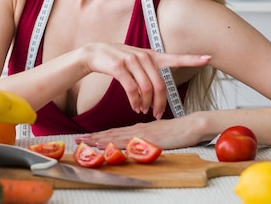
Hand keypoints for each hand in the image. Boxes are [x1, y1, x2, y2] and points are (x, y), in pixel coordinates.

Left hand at [75, 116, 203, 149]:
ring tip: (83, 142)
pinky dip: (112, 143)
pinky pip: (125, 141)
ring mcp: (141, 134)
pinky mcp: (146, 138)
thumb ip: (152, 136)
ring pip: (115, 136)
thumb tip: (142, 142)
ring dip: (98, 139)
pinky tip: (103, 144)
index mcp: (141, 128)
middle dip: (94, 137)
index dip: (101, 134)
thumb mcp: (162, 133)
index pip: (117, 132)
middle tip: (77, 139)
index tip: (87, 137)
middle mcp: (138, 129)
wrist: (194, 125)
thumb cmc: (182, 131)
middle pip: (112, 133)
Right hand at [78, 43, 210, 119]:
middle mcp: (145, 56)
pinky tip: (135, 106)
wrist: (94, 53)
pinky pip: (132, 89)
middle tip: (158, 114)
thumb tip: (158, 92)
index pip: (176, 57)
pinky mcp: (119, 68)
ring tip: (143, 111)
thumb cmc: (118, 60)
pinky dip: (135, 101)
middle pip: (160, 84)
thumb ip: (150, 71)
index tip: (209, 58)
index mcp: (152, 55)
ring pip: (147, 88)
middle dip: (161, 102)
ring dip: (146, 104)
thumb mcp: (137, 61)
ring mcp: (132, 61)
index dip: (193, 59)